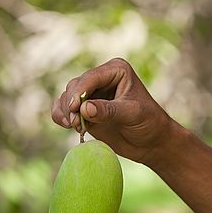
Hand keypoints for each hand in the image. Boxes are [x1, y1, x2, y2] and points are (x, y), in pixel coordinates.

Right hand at [51, 57, 171, 164]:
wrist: (150, 142)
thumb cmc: (148, 123)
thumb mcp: (131, 114)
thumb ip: (108, 111)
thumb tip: (84, 108)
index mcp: (116, 71)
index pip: (91, 77)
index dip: (79, 92)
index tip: (75, 109)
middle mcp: (101, 79)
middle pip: (75, 86)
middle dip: (72, 104)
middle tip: (76, 123)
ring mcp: (91, 95)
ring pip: (66, 97)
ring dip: (66, 112)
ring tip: (75, 127)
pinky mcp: (84, 110)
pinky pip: (64, 109)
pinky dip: (61, 116)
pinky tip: (67, 126)